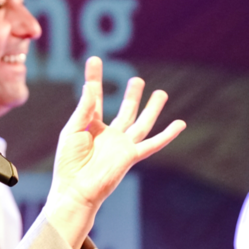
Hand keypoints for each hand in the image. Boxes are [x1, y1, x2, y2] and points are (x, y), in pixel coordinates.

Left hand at [46, 57, 185, 248]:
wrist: (75, 188)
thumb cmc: (68, 163)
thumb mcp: (72, 130)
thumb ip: (84, 109)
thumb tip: (91, 87)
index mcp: (91, 126)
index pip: (95, 97)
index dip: (95, 78)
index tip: (95, 59)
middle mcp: (109, 134)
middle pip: (125, 109)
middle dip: (132, 94)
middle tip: (137, 79)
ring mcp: (122, 144)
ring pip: (141, 122)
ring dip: (151, 108)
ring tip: (160, 92)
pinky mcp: (131, 155)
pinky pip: (153, 143)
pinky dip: (167, 135)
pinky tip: (180, 124)